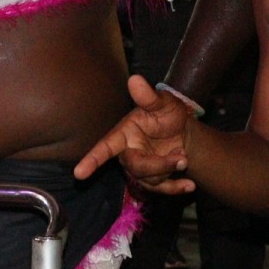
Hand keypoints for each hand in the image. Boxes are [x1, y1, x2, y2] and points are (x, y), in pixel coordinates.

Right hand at [73, 75, 196, 193]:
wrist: (183, 132)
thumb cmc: (167, 114)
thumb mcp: (163, 102)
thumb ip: (149, 96)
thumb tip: (135, 79)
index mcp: (124, 134)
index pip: (105, 147)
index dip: (92, 160)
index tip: (78, 173)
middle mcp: (128, 153)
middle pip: (135, 167)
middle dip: (159, 165)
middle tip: (182, 158)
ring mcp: (139, 169)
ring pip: (148, 180)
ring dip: (170, 172)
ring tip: (184, 158)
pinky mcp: (152, 181)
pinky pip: (160, 190)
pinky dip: (176, 188)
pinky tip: (189, 185)